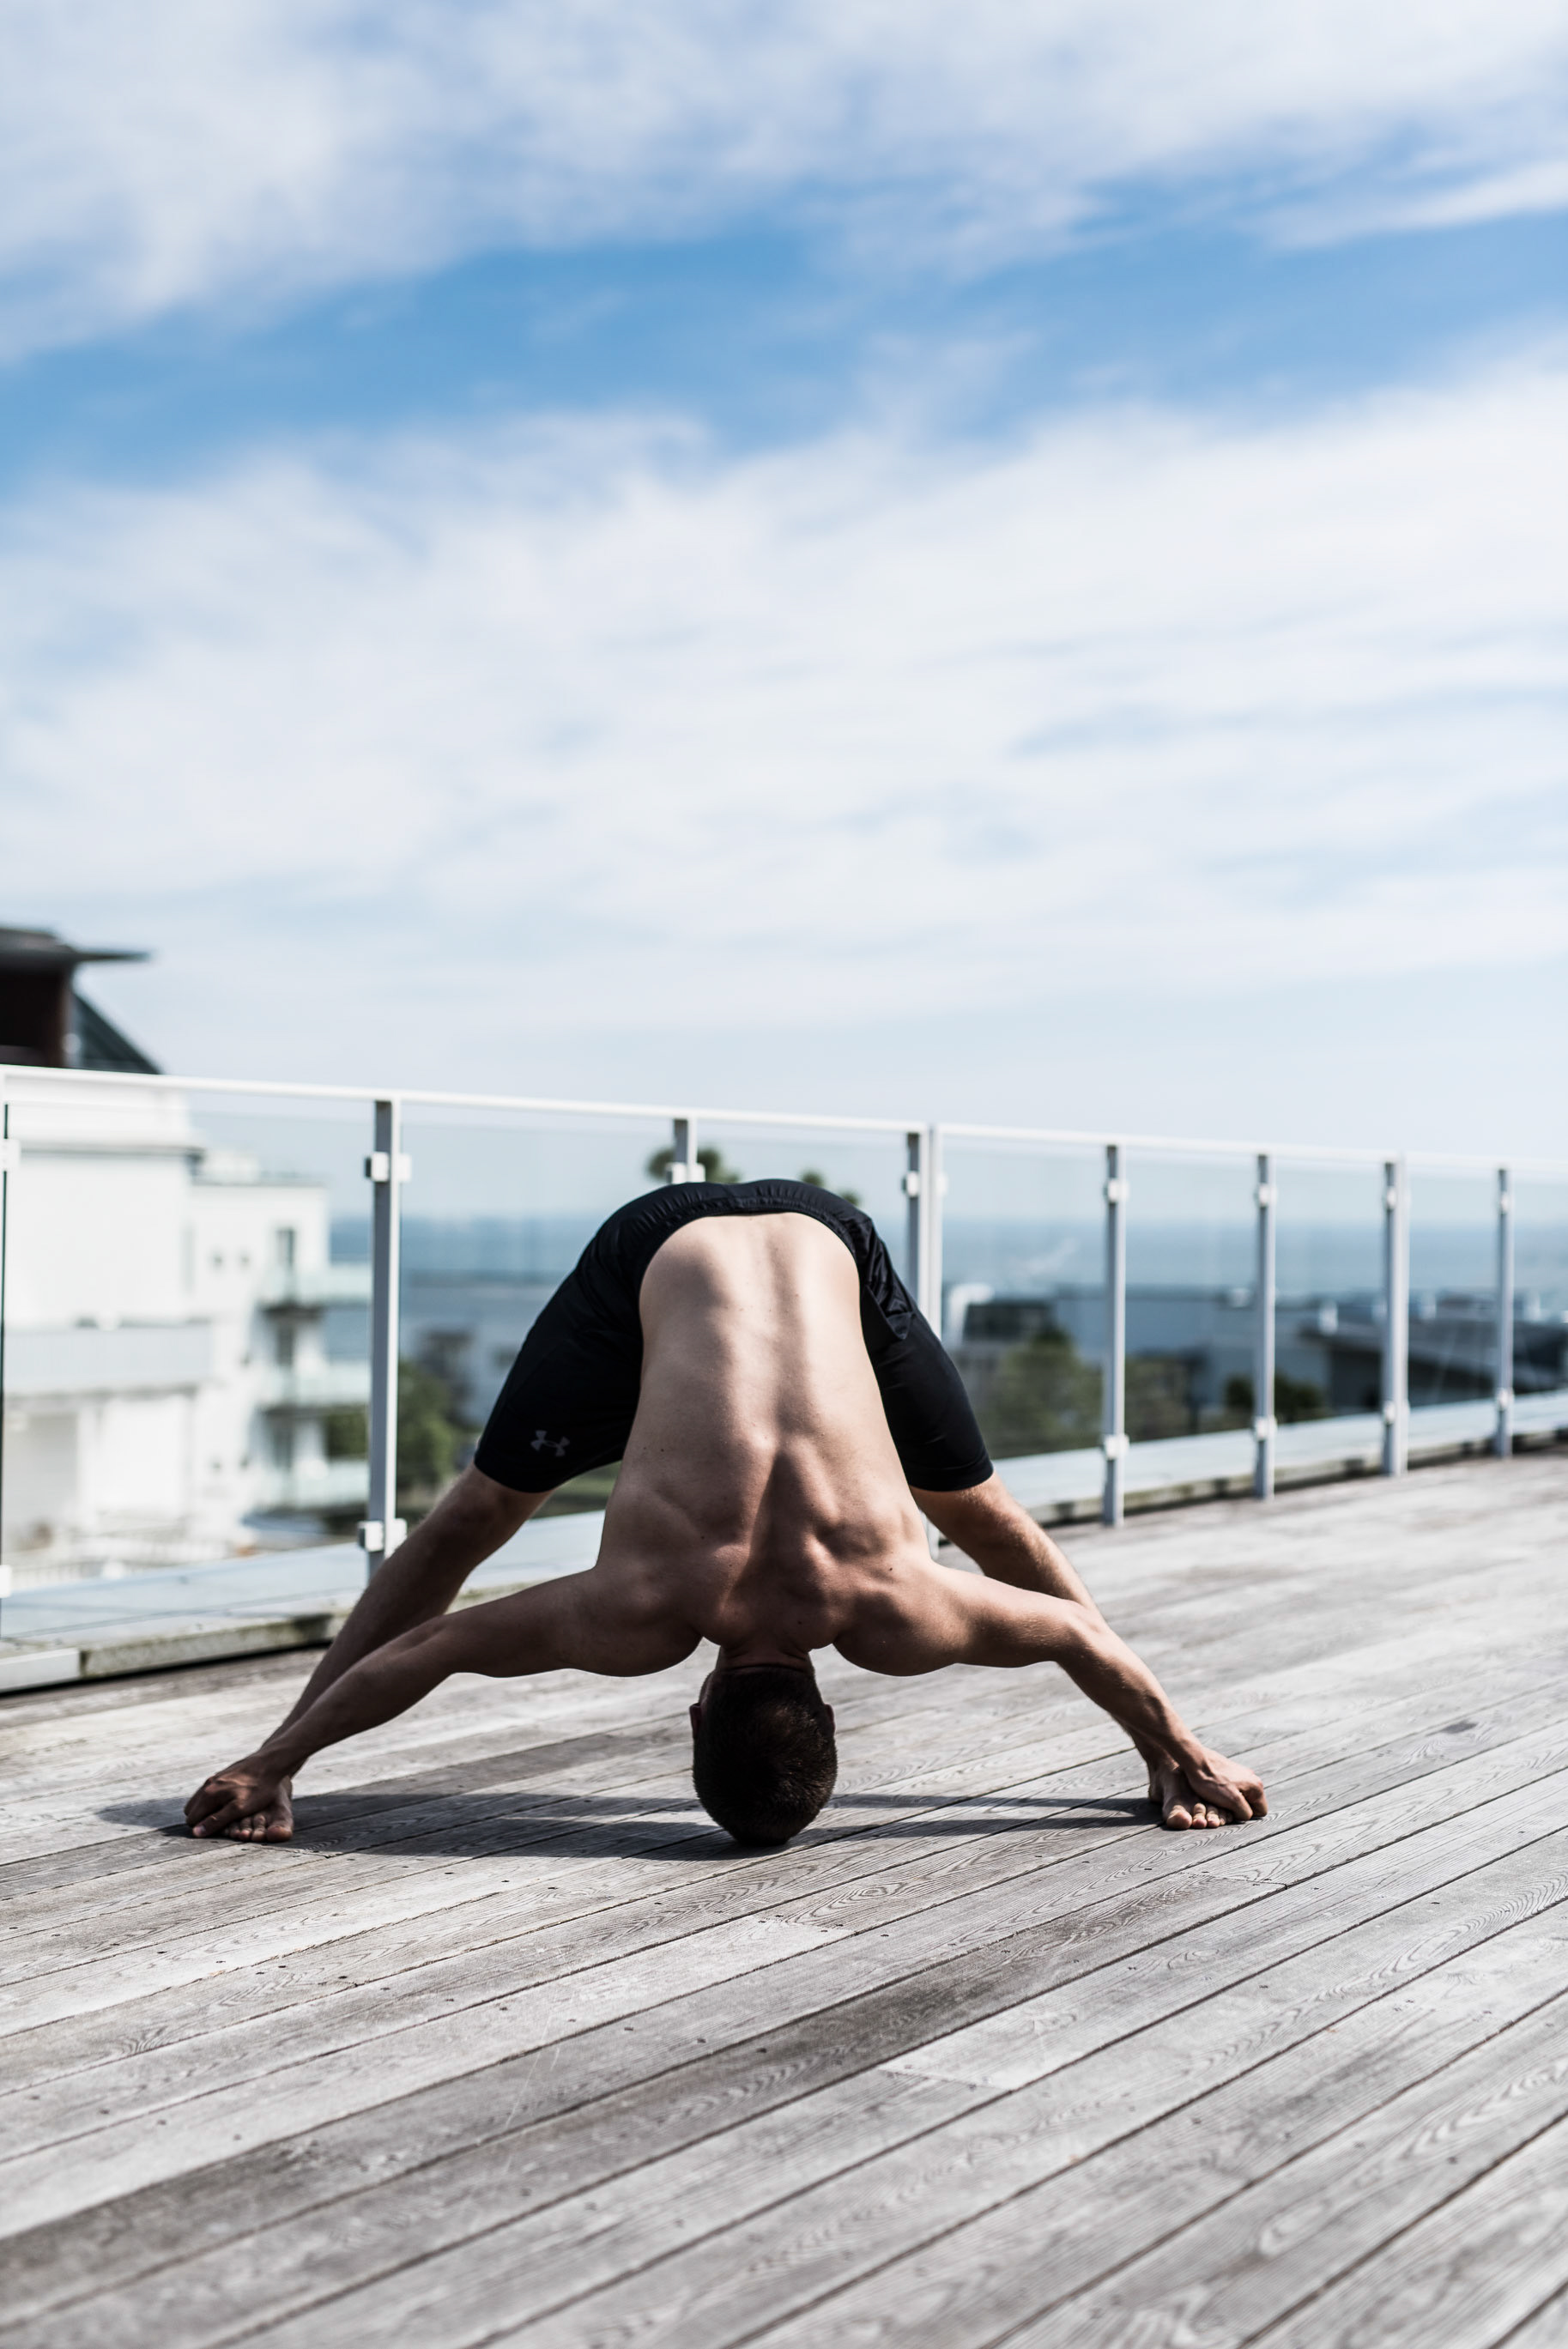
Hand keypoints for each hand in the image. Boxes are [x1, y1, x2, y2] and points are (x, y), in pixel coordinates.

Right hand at [185, 1759, 294, 1840]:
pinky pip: (211, 1792)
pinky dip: (216, 1799)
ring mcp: (214, 1778)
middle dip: (203, 1819)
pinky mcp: (222, 1774)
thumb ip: (216, 1821)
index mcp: (208, 1795)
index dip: (203, 1829)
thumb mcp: (238, 1809)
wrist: (269, 1763)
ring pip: (201, 1800)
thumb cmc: (257, 1789)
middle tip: (224, 1822)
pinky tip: (232, 1801)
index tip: (221, 1829)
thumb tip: (195, 1832)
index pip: (192, 1820)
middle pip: (193, 1810)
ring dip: (209, 1809)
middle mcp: (207, 1785)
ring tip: (229, 1813)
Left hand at [1149, 1746, 1266, 1830]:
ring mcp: (1241, 1774)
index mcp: (1257, 1786)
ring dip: (1229, 1801)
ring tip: (1216, 1797)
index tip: (1232, 1810)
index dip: (1247, 1815)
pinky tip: (1212, 1790)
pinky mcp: (1229, 1772)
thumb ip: (1245, 1812)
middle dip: (1238, 1809)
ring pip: (1239, 1797)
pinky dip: (1223, 1793)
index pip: (1261, 1812)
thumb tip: (1246, 1815)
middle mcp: (1252, 1778)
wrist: (1195, 1761)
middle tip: (1223, 1805)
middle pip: (1250, 1804)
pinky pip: (1231, 1789)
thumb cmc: (1212, 1781)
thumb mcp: (1232, 1801)